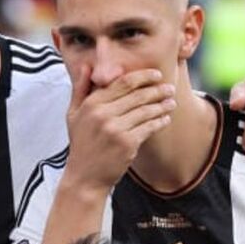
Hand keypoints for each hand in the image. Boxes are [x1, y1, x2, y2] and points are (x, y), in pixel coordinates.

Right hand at [61, 66, 174, 193]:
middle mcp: (103, 114)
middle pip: (138, 95)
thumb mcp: (73, 115)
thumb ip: (80, 89)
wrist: (84, 177)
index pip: (122, 83)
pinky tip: (166, 118)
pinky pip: (149, 127)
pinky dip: (160, 121)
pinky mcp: (127, 143)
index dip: (143, 77)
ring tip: (171, 102)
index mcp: (92, 104)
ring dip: (162, 105)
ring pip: (146, 110)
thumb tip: (86, 66)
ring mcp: (115, 129)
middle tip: (170, 88)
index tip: (156, 75)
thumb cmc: (81, 144)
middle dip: (157, 90)